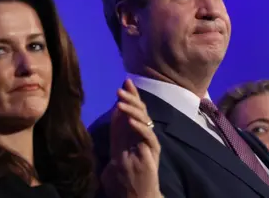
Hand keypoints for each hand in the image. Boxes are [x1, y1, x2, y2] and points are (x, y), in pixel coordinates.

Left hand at [101, 79, 161, 197]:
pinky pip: (148, 137)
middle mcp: (144, 135)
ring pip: (144, 121)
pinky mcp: (153, 153)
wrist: (136, 196)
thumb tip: (116, 113)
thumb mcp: (115, 152)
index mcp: (135, 134)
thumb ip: (116, 134)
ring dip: (132, 110)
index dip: (131, 96)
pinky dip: (140, 127)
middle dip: (131, 98)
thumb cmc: (125, 179)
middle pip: (141, 112)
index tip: (125, 82)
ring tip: (121, 102)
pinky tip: (130, 120)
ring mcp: (149, 143)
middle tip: (121, 88)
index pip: (134, 110)